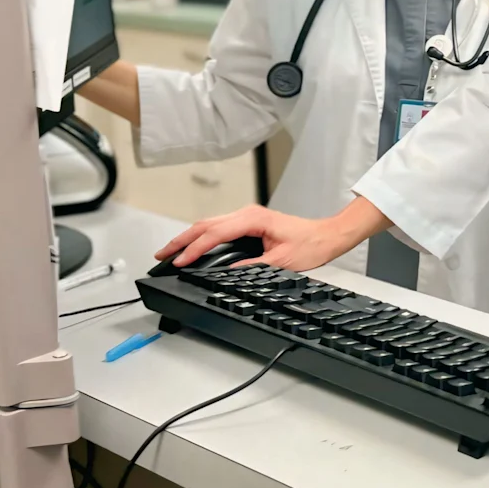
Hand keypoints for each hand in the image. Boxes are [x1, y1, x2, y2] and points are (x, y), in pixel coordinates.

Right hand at [155, 196, 392, 271]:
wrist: (327, 235)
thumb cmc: (310, 244)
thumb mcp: (280, 262)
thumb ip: (251, 267)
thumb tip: (226, 274)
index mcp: (253, 219)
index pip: (214, 234)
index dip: (194, 249)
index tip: (179, 263)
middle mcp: (247, 213)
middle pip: (205, 225)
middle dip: (181, 240)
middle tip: (161, 255)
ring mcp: (247, 216)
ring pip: (209, 225)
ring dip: (188, 238)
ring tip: (170, 251)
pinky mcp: (248, 223)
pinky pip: (218, 228)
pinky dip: (201, 237)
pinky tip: (193, 246)